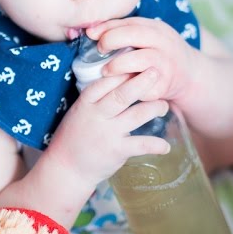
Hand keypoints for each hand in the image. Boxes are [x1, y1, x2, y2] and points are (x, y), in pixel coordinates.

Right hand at [45, 69, 170, 188]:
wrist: (66, 168)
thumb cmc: (75, 136)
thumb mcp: (80, 112)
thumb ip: (98, 98)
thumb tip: (124, 78)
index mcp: (86, 103)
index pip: (106, 81)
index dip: (123, 72)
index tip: (137, 65)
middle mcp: (97, 115)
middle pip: (122, 94)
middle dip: (142, 81)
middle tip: (156, 72)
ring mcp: (107, 133)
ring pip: (137, 114)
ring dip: (155, 108)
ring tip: (164, 106)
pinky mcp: (117, 151)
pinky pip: (142, 144)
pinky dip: (157, 145)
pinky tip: (166, 146)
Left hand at [87, 17, 198, 102]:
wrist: (190, 76)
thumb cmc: (159, 53)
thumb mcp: (146, 36)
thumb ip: (120, 30)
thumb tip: (90, 31)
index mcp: (157, 29)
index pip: (129, 23)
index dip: (108, 29)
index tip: (94, 37)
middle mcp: (164, 44)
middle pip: (134, 36)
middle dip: (111, 41)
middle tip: (100, 51)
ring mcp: (166, 65)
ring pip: (139, 60)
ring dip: (117, 65)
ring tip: (106, 71)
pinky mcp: (164, 87)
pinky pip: (142, 87)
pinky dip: (128, 87)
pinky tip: (120, 86)